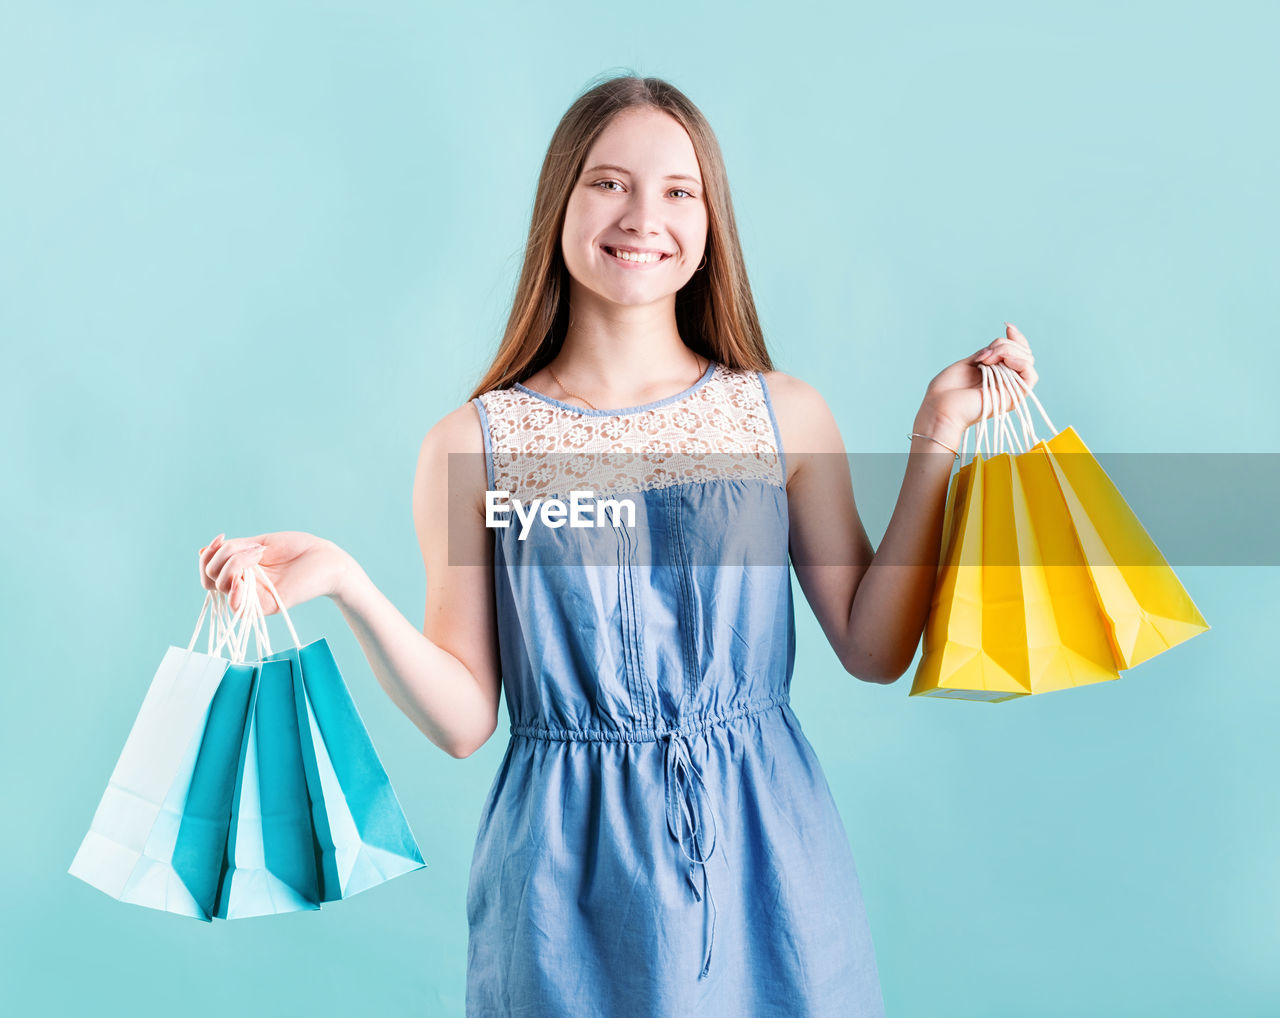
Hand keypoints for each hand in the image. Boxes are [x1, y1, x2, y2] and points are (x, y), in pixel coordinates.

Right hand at [197, 530, 351, 614]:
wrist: (326, 559)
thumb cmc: (299, 549)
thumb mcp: (260, 543)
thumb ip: (233, 549)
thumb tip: (203, 550)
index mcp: (241, 569)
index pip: (209, 569)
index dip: (209, 554)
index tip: (222, 538)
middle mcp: (243, 584)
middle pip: (210, 577)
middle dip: (222, 557)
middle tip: (252, 548)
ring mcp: (253, 596)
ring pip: (220, 585)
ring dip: (233, 564)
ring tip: (259, 554)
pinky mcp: (264, 606)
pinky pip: (236, 606)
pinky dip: (234, 589)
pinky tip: (244, 577)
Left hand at [918, 322, 1038, 439]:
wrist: (940, 409)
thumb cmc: (946, 391)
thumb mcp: (968, 363)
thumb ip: (988, 352)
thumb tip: (1004, 340)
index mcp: (995, 373)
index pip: (1017, 351)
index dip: (1015, 337)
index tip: (1006, 325)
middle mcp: (1005, 380)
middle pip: (1022, 352)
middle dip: (1004, 345)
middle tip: (983, 356)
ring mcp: (1010, 389)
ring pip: (1027, 360)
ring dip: (1008, 351)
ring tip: (987, 360)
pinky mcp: (1014, 397)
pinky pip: (1031, 375)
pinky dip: (1020, 362)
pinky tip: (1005, 361)